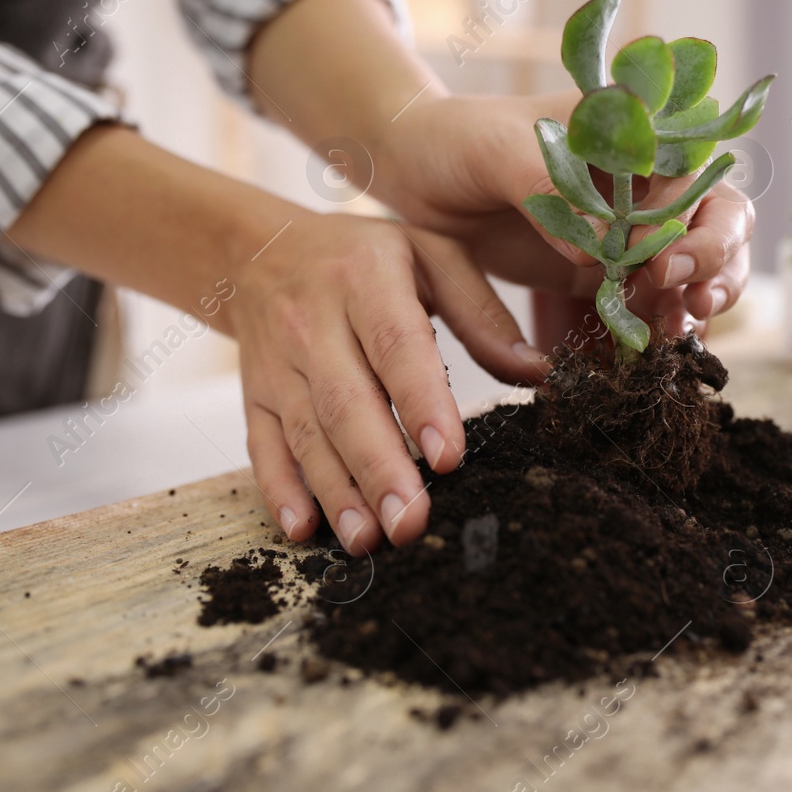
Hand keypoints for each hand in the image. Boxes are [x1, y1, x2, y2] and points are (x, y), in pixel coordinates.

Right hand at [227, 211, 545, 554]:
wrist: (258, 251)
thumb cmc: (363, 258)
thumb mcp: (430, 256)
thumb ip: (482, 314)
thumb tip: (539, 373)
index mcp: (365, 279)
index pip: (395, 346)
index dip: (421, 403)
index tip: (449, 457)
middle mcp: (313, 321)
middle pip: (348, 403)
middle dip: (379, 468)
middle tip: (411, 522)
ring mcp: (277, 363)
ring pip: (307, 433)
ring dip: (336, 491)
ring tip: (368, 539)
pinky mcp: (252, 395)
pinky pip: (263, 446)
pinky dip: (280, 491)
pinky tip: (304, 530)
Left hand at [379, 93, 755, 341]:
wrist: (417, 174)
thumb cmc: (459, 139)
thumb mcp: (497, 149)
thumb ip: (550, 187)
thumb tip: (600, 247)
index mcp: (635, 133)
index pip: (700, 174)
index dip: (700, 222)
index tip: (666, 261)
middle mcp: (646, 179)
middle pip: (720, 221)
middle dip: (717, 266)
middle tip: (690, 306)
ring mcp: (631, 228)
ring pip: (697, 266)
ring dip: (699, 301)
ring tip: (677, 336)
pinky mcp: (606, 270)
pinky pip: (651, 300)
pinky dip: (661, 323)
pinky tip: (654, 349)